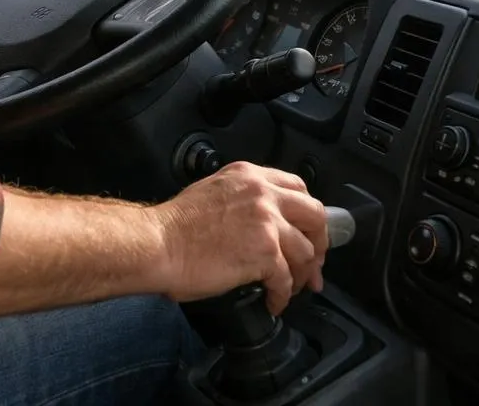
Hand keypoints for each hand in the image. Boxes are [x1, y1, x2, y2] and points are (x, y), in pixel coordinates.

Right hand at [148, 161, 328, 315]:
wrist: (158, 244)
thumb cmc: (175, 225)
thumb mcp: (213, 191)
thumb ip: (242, 198)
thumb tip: (259, 222)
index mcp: (249, 176)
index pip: (298, 187)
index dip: (307, 214)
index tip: (308, 231)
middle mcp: (263, 193)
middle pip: (315, 215)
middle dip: (320, 243)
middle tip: (314, 264)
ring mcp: (266, 222)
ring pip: (306, 251)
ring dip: (303, 275)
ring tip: (292, 289)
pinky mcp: (265, 252)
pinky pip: (287, 279)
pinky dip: (283, 295)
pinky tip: (273, 302)